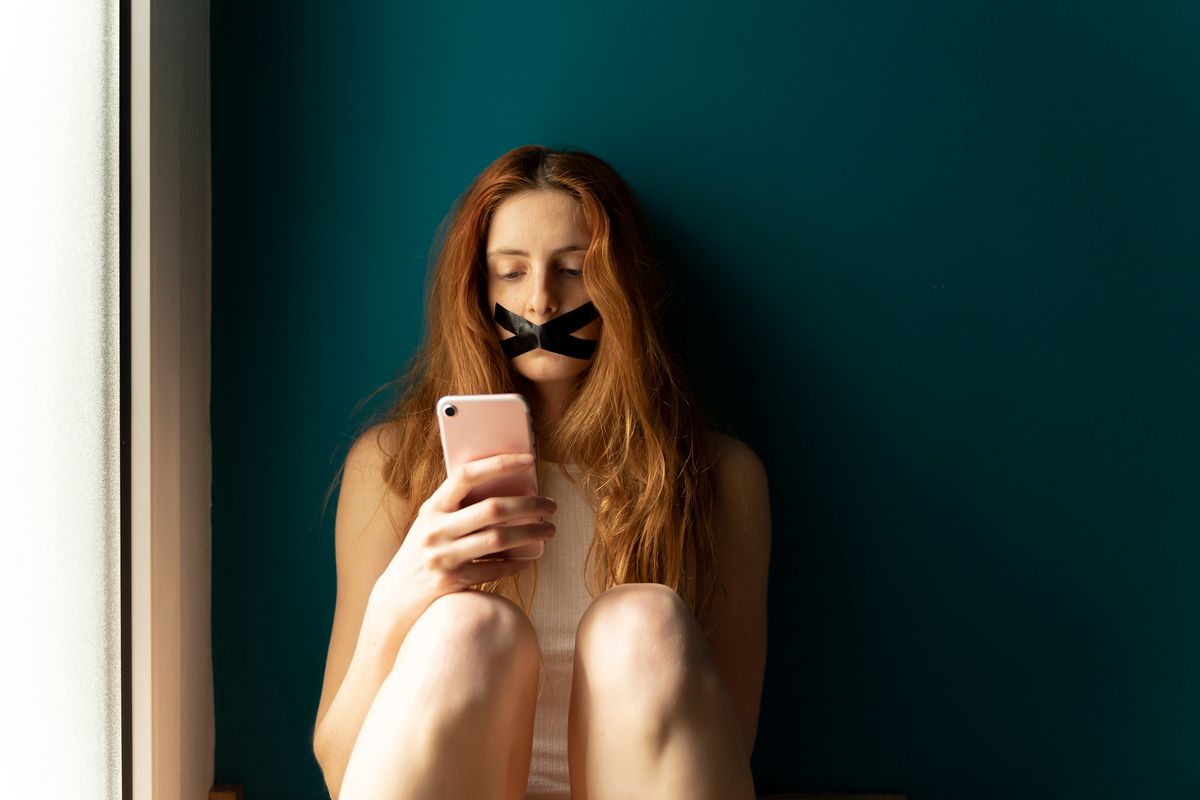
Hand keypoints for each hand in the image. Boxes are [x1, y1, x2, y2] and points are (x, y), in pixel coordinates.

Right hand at [364, 452, 555, 637]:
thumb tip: (507, 488)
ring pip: (499, 539)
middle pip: (493, 509)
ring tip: (550, 529)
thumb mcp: (432, 523)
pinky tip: (529, 559)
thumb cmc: (423, 552)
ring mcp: (443, 556)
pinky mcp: (452, 582)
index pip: (466, 475)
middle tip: (551, 505)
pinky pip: (494, 570)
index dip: (498, 464)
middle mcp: (435, 529)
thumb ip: (458, 507)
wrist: (396, 597)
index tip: (528, 459)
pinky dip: (515, 563)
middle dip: (529, 505)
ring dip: (531, 533)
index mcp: (432, 507)